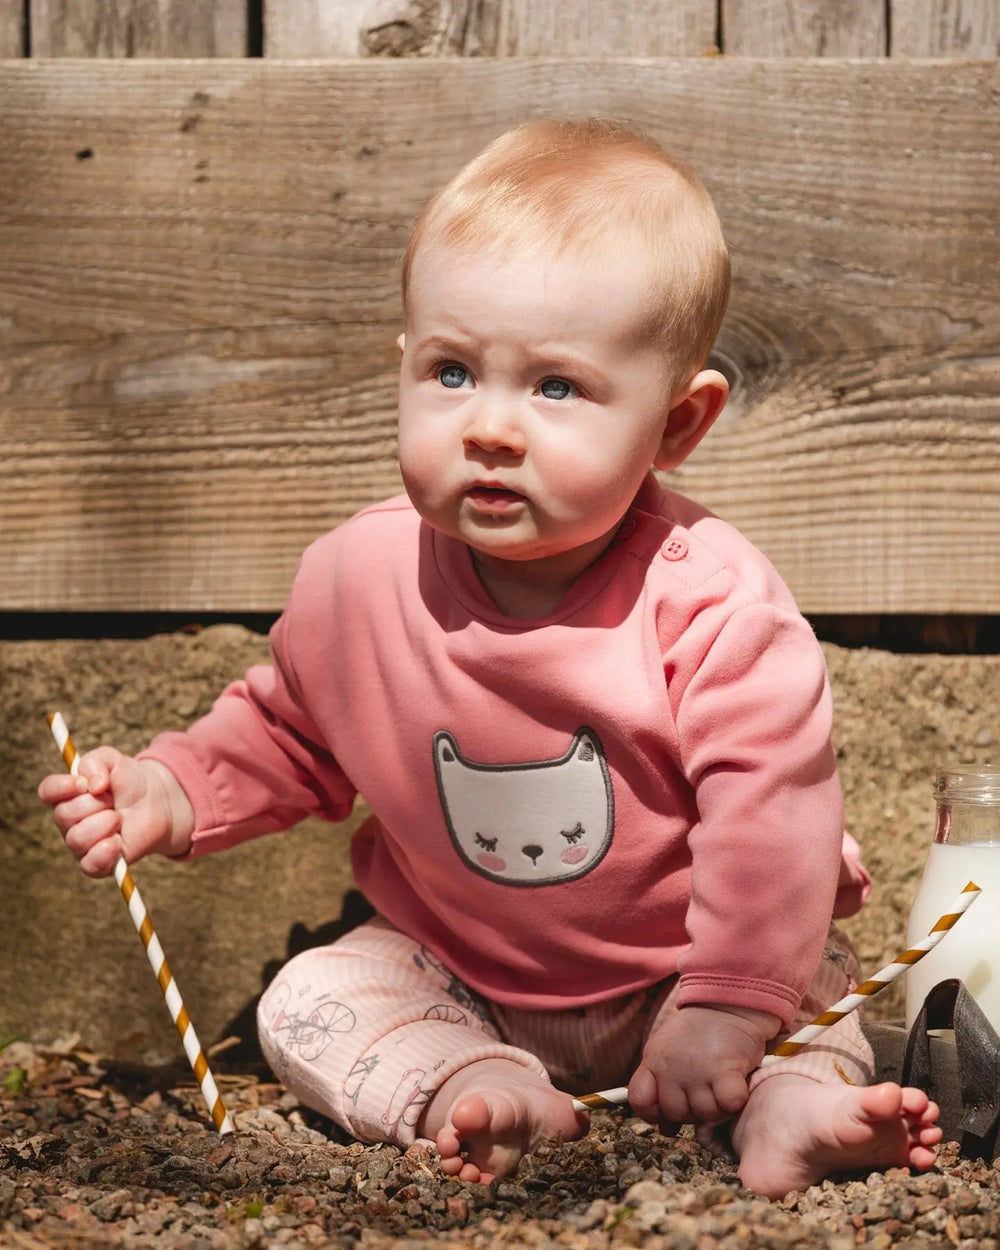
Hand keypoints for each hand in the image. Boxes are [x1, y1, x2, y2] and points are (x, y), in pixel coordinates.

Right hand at [38, 748, 194, 877]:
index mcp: (67, 794)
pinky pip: (89, 865)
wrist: (156, 802)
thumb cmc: (129, 782)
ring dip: (103, 824)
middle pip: (63, 815)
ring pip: (76, 839)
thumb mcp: (115, 761)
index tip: (83, 783)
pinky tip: (117, 841)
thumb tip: (92, 785)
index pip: (48, 791)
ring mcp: (82, 843)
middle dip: (94, 803)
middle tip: (113, 799)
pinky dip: (104, 852)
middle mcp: (69, 821)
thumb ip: (97, 763)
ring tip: (119, 817)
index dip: (62, 787)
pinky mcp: (98, 863)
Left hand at [628, 1002, 779, 1127]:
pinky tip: (735, 1085)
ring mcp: (697, 1070)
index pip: (639, 1101)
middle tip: (703, 1090)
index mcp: (653, 1061)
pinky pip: (728, 1104)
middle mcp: (671, 1068)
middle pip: (676, 1113)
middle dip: (691, 1110)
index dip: (653, 1112)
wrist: (726, 1004)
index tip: (668, 1109)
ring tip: (719, 1085)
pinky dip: (734, 1101)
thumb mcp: (668, 1054)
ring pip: (704, 1114)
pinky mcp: (725, 1071)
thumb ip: (661, 1088)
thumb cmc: (698, 1034)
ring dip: (716, 1107)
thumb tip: (665, 1131)